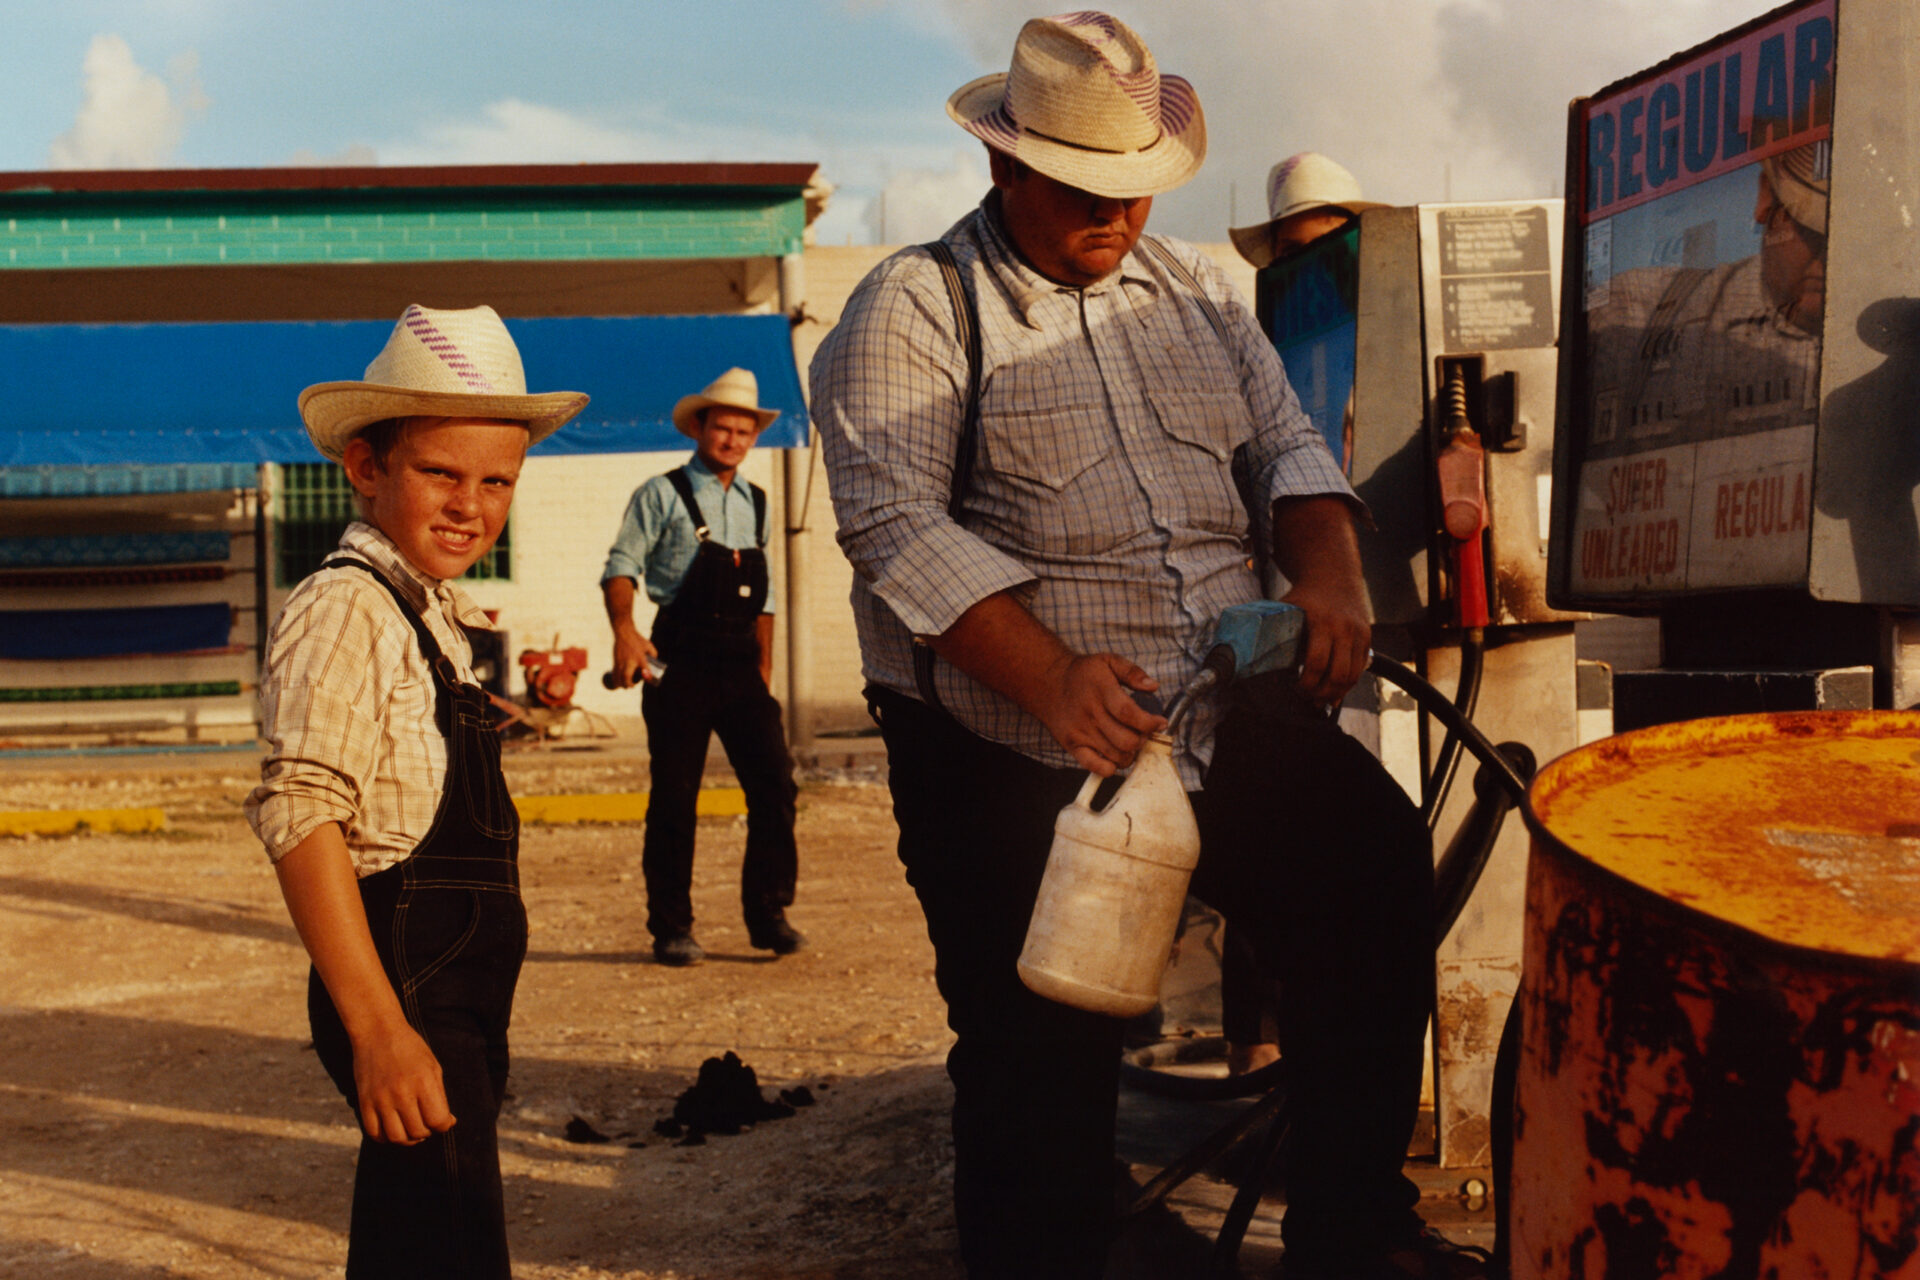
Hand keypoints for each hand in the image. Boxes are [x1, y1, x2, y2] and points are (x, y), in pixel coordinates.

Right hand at [352, 1022, 455, 1144]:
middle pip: (418, 1132)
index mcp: (424, 1082)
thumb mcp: (433, 1067)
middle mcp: (402, 1093)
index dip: (444, 1124)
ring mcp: (381, 1099)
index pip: (438, 1120)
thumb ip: (440, 1096)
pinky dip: (386, 1137)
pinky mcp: (364, 1102)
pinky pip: (375, 1133)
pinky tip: (393, 1128)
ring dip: (408, 1139)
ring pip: (397, 1138)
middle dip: (427, 1131)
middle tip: (427, 1122)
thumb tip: (447, 1122)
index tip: (444, 1120)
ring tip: (412, 1129)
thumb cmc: (411, 1048)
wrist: (378, 1032)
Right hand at [610, 629, 659, 687]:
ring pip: (619, 676)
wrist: (624, 633)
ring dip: (621, 684)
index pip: (645, 669)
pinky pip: (614, 672)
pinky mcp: (616, 661)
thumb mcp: (648, 645)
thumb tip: (655, 663)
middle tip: (632, 686)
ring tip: (624, 686)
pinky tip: (617, 683)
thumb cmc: (638, 639)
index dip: (647, 676)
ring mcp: (621, 661)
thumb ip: (653, 654)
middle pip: (627, 676)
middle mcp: (630, 661)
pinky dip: (615, 679)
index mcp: (640, 657)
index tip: (648, 679)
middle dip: (629, 684)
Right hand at [1033, 653, 1165, 776]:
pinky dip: (1110, 768)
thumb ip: (1133, 672)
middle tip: (1144, 733)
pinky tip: (1115, 756)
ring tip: (1130, 741)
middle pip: (1125, 740)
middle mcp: (1089, 714)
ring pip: (1115, 756)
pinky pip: (1094, 767)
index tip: (1160, 723)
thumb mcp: (1108, 661)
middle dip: (1143, 740)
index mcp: (1100, 691)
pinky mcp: (1071, 745)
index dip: (1149, 723)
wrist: (1047, 682)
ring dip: (1130, 753)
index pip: (1128, 713)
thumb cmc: (1083, 674)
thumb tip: (1154, 686)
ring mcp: (1079, 732)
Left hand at [1270, 496, 1371, 707]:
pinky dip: (1348, 684)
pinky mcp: (1367, 637)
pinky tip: (1335, 692)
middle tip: (1308, 699)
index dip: (1305, 683)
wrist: (1333, 575)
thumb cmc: (1304, 597)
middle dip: (1321, 693)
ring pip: (1351, 675)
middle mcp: (1343, 627)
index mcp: (1320, 621)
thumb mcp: (1287, 608)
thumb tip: (1246, 657)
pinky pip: (1360, 669)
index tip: (1295, 690)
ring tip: (1321, 701)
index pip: (1315, 662)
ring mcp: (1358, 632)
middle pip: (1336, 674)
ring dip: (1336, 693)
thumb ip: (1273, 631)